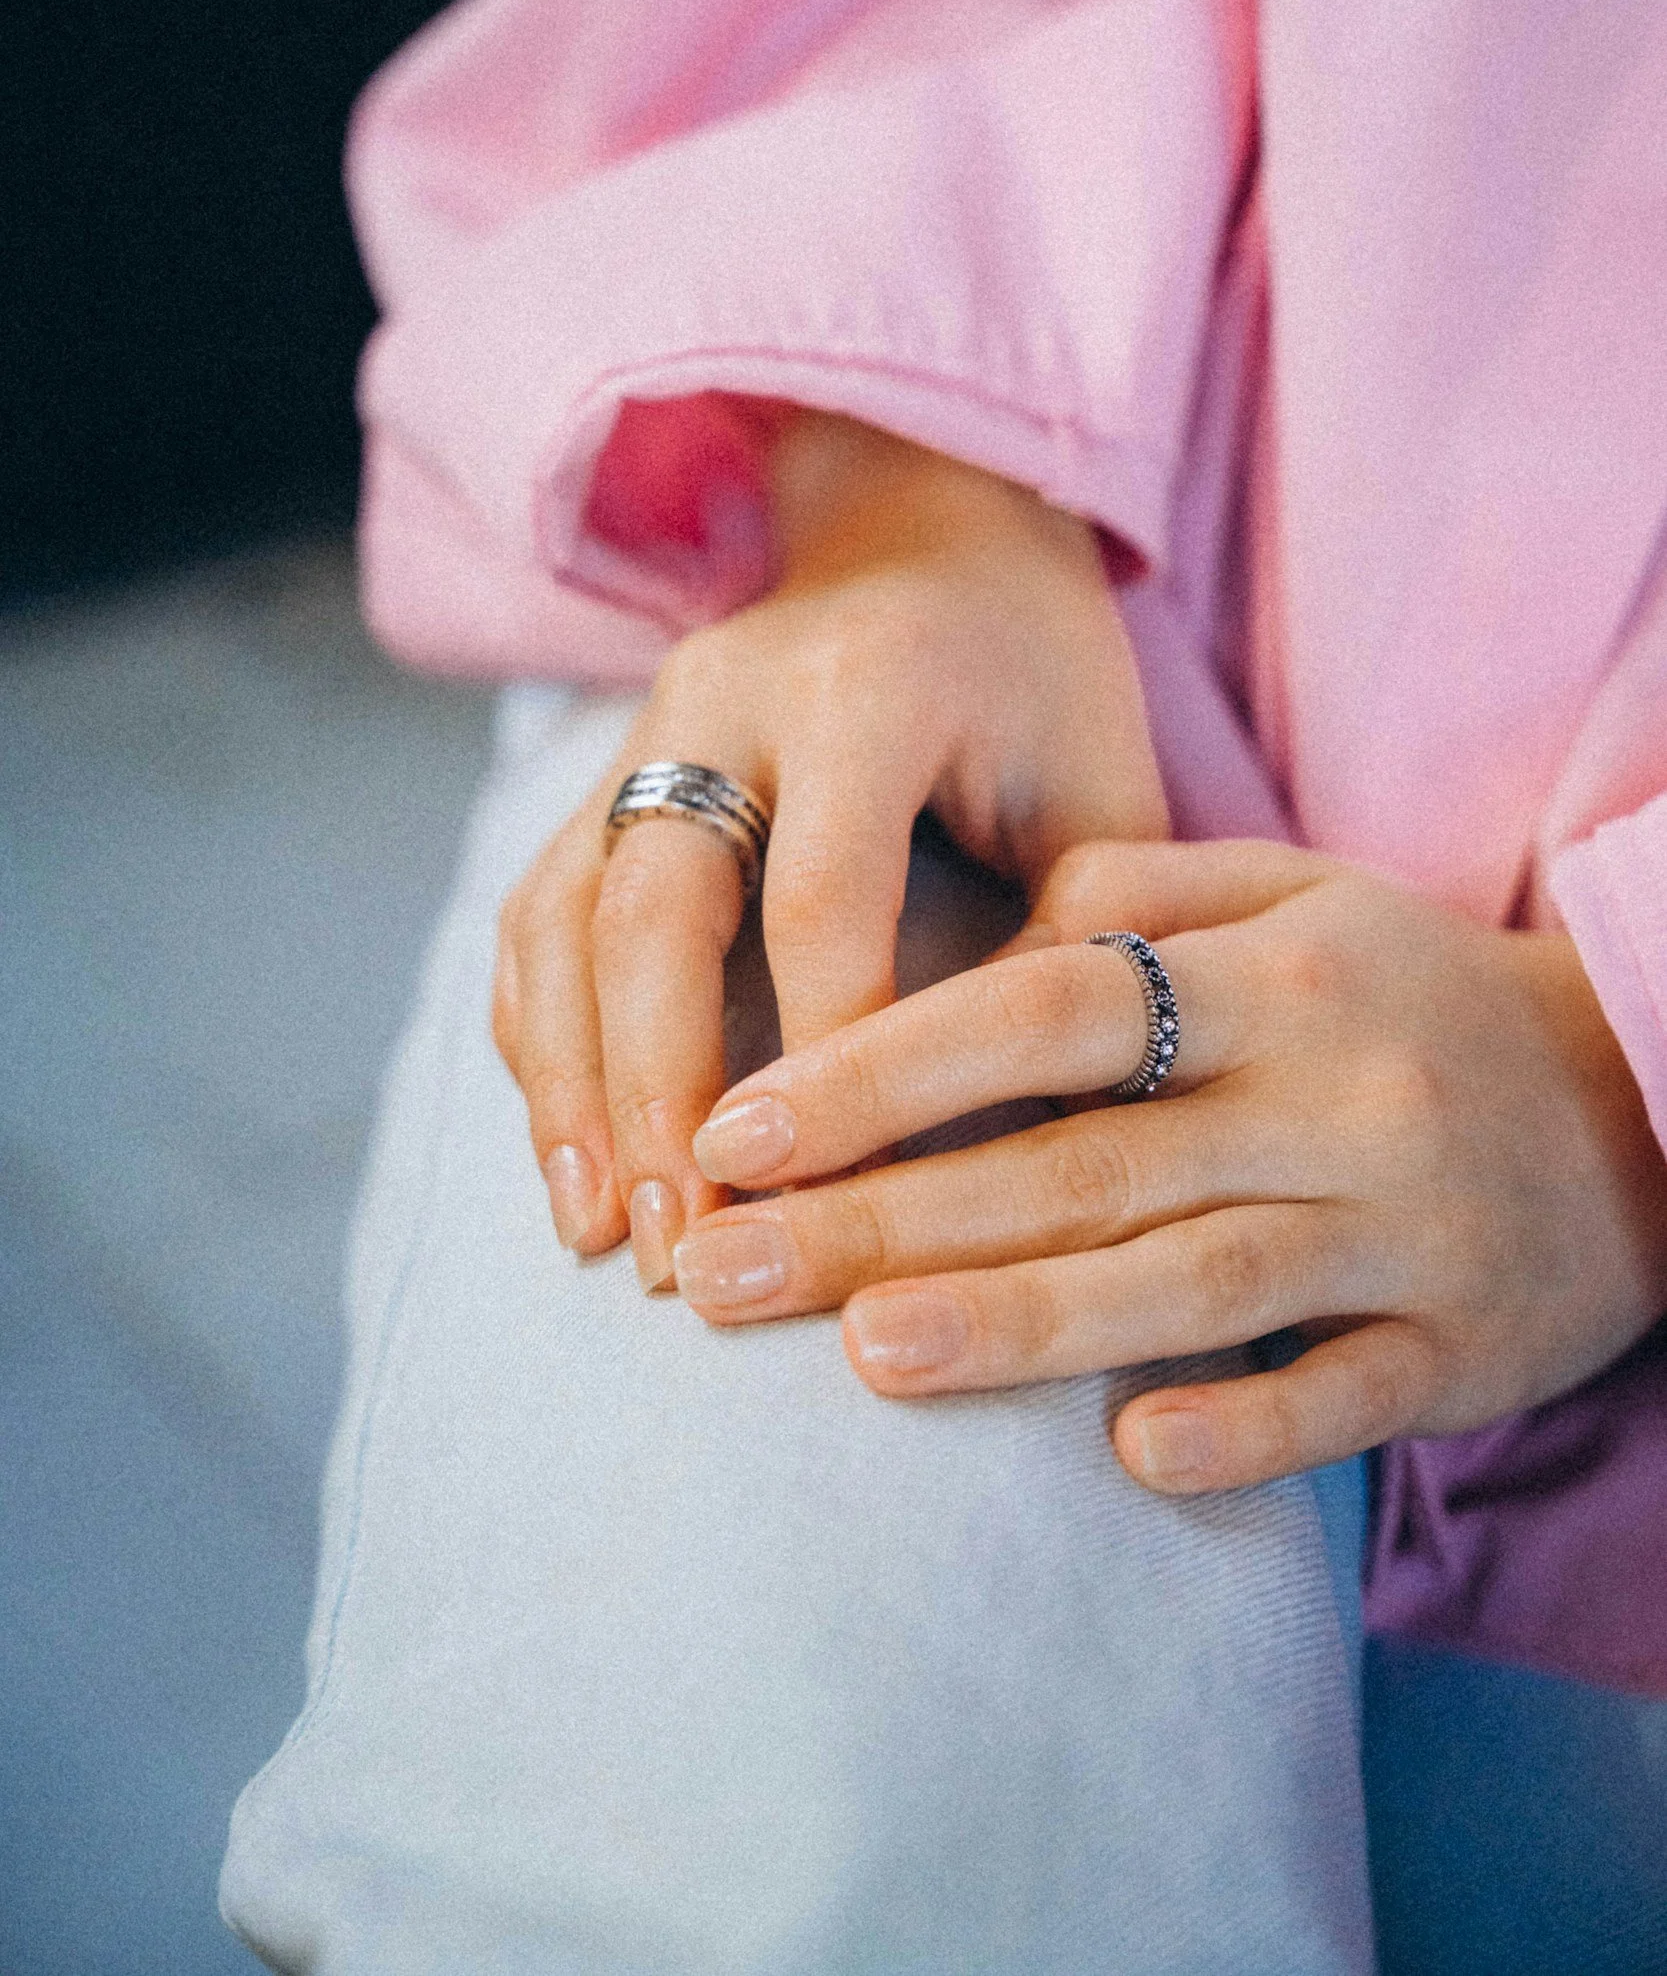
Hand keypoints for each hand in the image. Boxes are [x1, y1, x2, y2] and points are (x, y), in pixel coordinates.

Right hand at [492, 415, 1167, 1289]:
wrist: (925, 527)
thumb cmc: (1039, 676)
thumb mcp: (1099, 783)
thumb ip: (1073, 940)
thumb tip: (1037, 1136)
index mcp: (869, 688)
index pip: (822, 897)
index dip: (825, 1061)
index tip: (834, 1207)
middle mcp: (727, 697)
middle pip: (652, 907)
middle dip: (658, 1092)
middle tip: (688, 1248)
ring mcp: (645, 730)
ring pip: (568, 915)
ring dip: (576, 1085)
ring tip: (607, 1234)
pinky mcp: (602, 771)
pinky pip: (540, 911)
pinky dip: (541, 1037)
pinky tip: (572, 1155)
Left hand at [672, 839, 1666, 1489]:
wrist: (1642, 1091)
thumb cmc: (1407, 987)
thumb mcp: (1297, 891)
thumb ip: (1137, 895)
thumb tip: (982, 930)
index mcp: (1273, 975)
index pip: (1046, 1014)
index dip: (885, 1072)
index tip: (740, 1127)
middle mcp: (1334, 1097)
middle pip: (1081, 1166)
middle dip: (886, 1219)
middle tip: (722, 1269)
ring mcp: (1403, 1229)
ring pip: (1190, 1285)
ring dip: (1023, 1325)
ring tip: (864, 1354)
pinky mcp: (1463, 1347)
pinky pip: (1343, 1395)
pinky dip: (1241, 1428)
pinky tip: (1126, 1458)